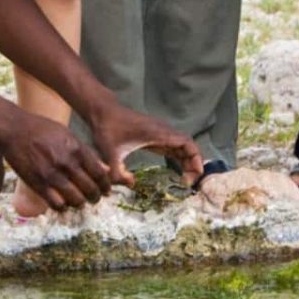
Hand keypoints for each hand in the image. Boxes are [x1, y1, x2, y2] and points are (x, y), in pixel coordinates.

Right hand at [0, 111, 111, 211]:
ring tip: (79, 202)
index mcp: (77, 149)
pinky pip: (56, 204)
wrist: (15, 128)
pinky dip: (62, 207)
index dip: (106, 186)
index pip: (100, 174)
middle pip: (90, 189)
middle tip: (94, 199)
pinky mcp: (38, 183)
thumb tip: (101, 167)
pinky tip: (62, 204)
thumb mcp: (67, 135)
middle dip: (95, 197)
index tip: (106, 191)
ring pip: (76, 200)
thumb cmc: (42, 129)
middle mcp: (67, 163)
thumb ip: (84, 152)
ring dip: (80, 203)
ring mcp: (52, 174)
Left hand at [85, 100, 203, 187]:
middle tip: (188, 184)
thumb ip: (117, 172)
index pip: (187, 143)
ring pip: (183, 147)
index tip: (191, 176)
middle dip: (193, 164)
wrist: (103, 112)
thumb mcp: (109, 152)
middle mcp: (163, 131)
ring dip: (188, 162)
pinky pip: (174, 147)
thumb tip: (131, 185)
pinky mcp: (156, 136)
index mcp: (158, 133)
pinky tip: (178, 172)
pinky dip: (180, 158)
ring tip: (185, 181)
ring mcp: (161, 133)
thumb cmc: (107, 129)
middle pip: (189, 146)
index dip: (195, 159)